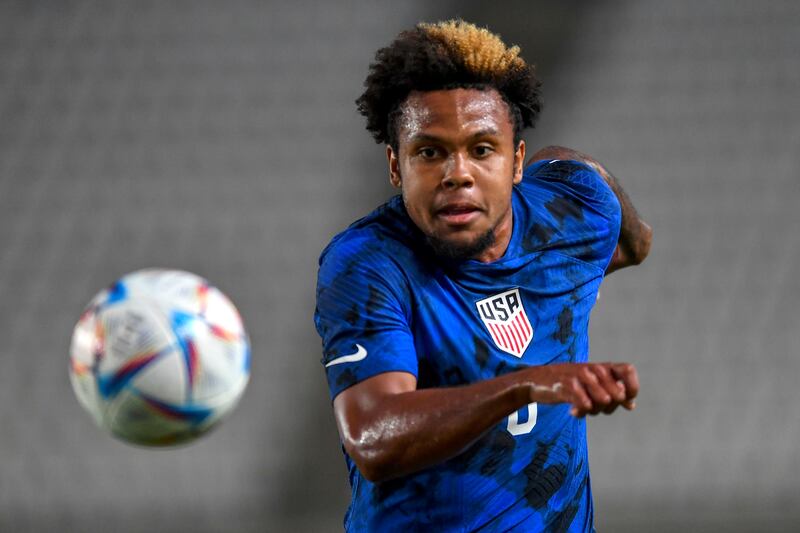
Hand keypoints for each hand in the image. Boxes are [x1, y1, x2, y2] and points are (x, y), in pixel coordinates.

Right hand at [524, 362, 638, 416]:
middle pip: (618, 393)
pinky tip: (573, 412)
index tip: (624, 400)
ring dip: (596, 411)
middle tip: (598, 409)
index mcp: (602, 367)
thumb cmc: (569, 382)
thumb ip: (611, 391)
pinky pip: (585, 404)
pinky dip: (582, 412)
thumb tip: (631, 405)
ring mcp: (580, 376)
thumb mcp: (591, 384)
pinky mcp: (567, 385)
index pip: (628, 371)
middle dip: (611, 407)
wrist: (537, 379)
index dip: (632, 388)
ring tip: (585, 409)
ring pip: (604, 400)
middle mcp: (593, 369)